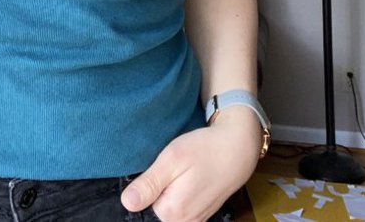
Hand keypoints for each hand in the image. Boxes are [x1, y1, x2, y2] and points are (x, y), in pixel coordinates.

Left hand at [120, 107, 260, 221]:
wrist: (238, 149)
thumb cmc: (205, 150)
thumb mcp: (172, 159)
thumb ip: (149, 184)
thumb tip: (127, 203)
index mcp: (172, 213)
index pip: (142, 203)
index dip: (148, 182)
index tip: (162, 168)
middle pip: (156, 208)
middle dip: (159, 187)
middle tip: (175, 167)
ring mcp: (195, 221)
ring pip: (169, 208)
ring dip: (171, 190)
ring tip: (184, 171)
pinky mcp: (202, 215)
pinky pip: (181, 209)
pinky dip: (181, 194)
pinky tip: (191, 178)